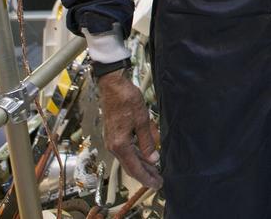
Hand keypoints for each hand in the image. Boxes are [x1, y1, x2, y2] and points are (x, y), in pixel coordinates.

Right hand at [98, 70, 161, 188]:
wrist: (112, 86)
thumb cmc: (127, 100)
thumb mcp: (142, 120)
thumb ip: (147, 141)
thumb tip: (153, 159)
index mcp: (120, 144)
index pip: (134, 167)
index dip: (146, 177)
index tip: (156, 184)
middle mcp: (114, 145)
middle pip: (130, 166)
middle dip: (145, 175)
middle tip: (158, 181)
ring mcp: (112, 141)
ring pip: (128, 159)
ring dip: (141, 166)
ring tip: (154, 172)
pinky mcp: (114, 135)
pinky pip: (126, 151)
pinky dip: (136, 157)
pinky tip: (145, 158)